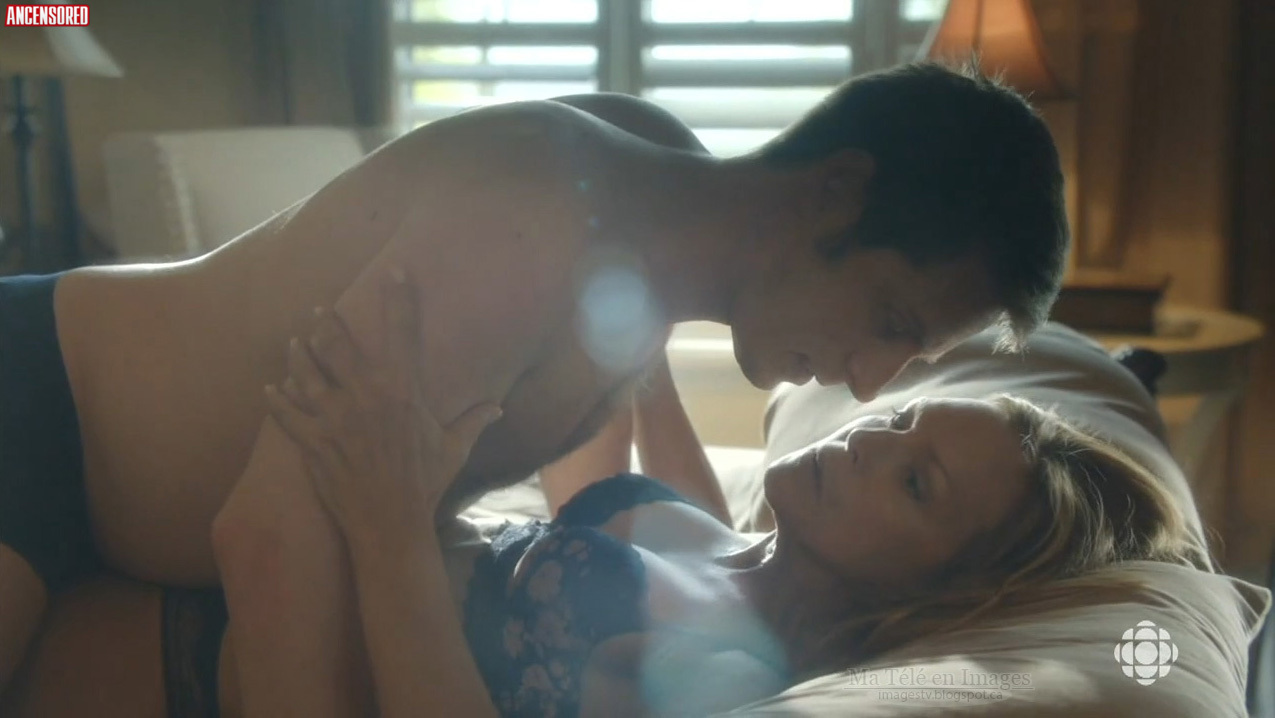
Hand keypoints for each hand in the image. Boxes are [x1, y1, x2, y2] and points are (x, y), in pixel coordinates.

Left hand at [264, 271, 501, 546]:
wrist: (390, 521)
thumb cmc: (426, 482)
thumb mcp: (454, 448)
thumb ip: (474, 421)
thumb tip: (498, 407)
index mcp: (403, 390)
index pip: (403, 331)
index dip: (399, 297)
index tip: (394, 271)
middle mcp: (366, 396)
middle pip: (339, 345)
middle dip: (328, 323)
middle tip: (321, 309)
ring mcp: (335, 418)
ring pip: (306, 373)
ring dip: (298, 355)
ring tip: (294, 343)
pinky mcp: (313, 442)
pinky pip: (287, 414)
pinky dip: (277, 399)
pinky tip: (270, 388)